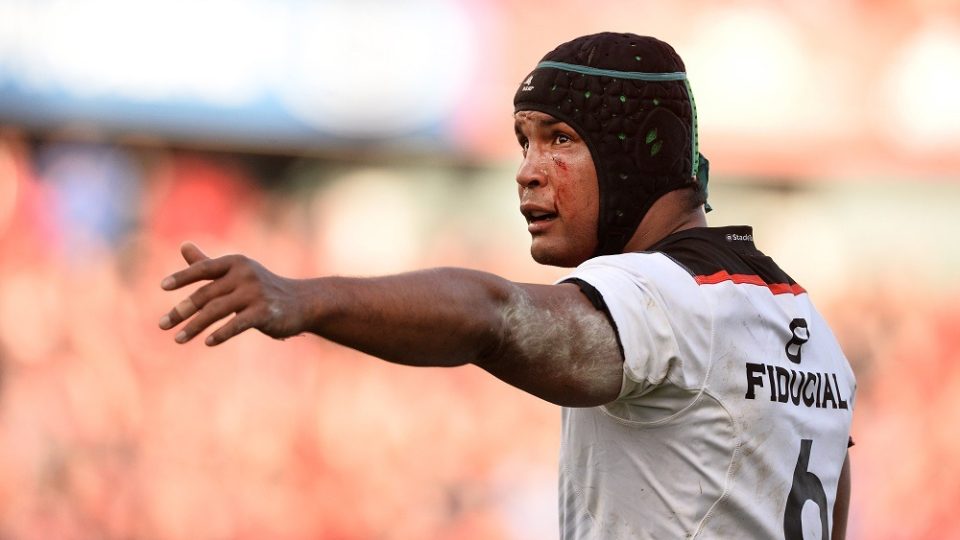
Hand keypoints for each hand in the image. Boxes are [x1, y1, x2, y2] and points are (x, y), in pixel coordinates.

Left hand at [158, 242, 309, 345]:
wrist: (301, 303)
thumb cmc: (262, 287)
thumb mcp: (236, 272)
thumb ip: (207, 262)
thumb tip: (182, 245)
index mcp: (236, 262)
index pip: (204, 268)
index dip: (183, 277)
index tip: (163, 287)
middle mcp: (245, 274)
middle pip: (206, 294)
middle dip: (182, 310)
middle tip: (162, 324)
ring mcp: (256, 293)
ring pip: (217, 310)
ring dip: (194, 326)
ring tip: (177, 339)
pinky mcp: (265, 312)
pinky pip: (237, 324)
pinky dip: (221, 333)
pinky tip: (207, 342)